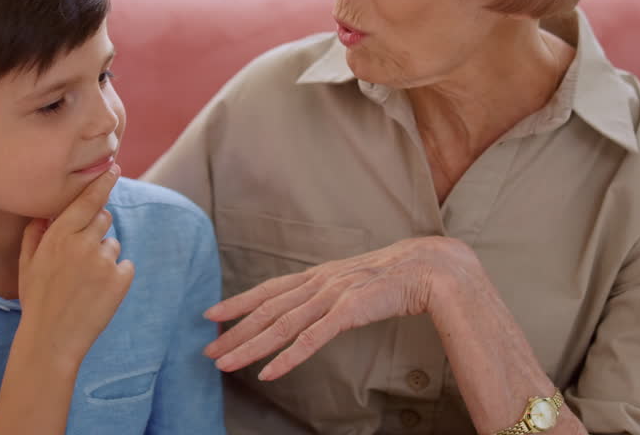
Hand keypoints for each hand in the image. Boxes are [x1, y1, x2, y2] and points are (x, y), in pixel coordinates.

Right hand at [15, 164, 134, 373]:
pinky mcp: (121, 279)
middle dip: (96, 231)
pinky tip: (98, 293)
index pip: (87, 200)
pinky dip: (116, 276)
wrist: (52, 339)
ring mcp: (104, 261)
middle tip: (81, 259)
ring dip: (104, 257)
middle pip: (104, 218)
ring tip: (85, 283)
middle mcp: (83, 243)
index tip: (114, 168)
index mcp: (58, 235)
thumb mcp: (27, 263)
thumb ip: (36, 233)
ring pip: (113, 244)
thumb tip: (45, 212)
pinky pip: (125, 266)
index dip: (102, 182)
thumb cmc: (37, 300)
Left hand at [203, 236, 470, 380]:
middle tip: (207, 350)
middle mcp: (320, 282)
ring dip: (250, 346)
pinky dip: (289, 356)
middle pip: (267, 310)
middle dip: (234, 331)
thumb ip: (332, 294)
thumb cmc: (397, 277)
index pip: (269, 289)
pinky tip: (269, 372)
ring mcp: (333, 295)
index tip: (211, 315)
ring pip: (282, 325)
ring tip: (224, 364)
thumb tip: (313, 309)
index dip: (238, 302)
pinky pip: (313, 339)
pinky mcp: (350, 311)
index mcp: (320, 275)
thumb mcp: (355, 283)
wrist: (432, 267)